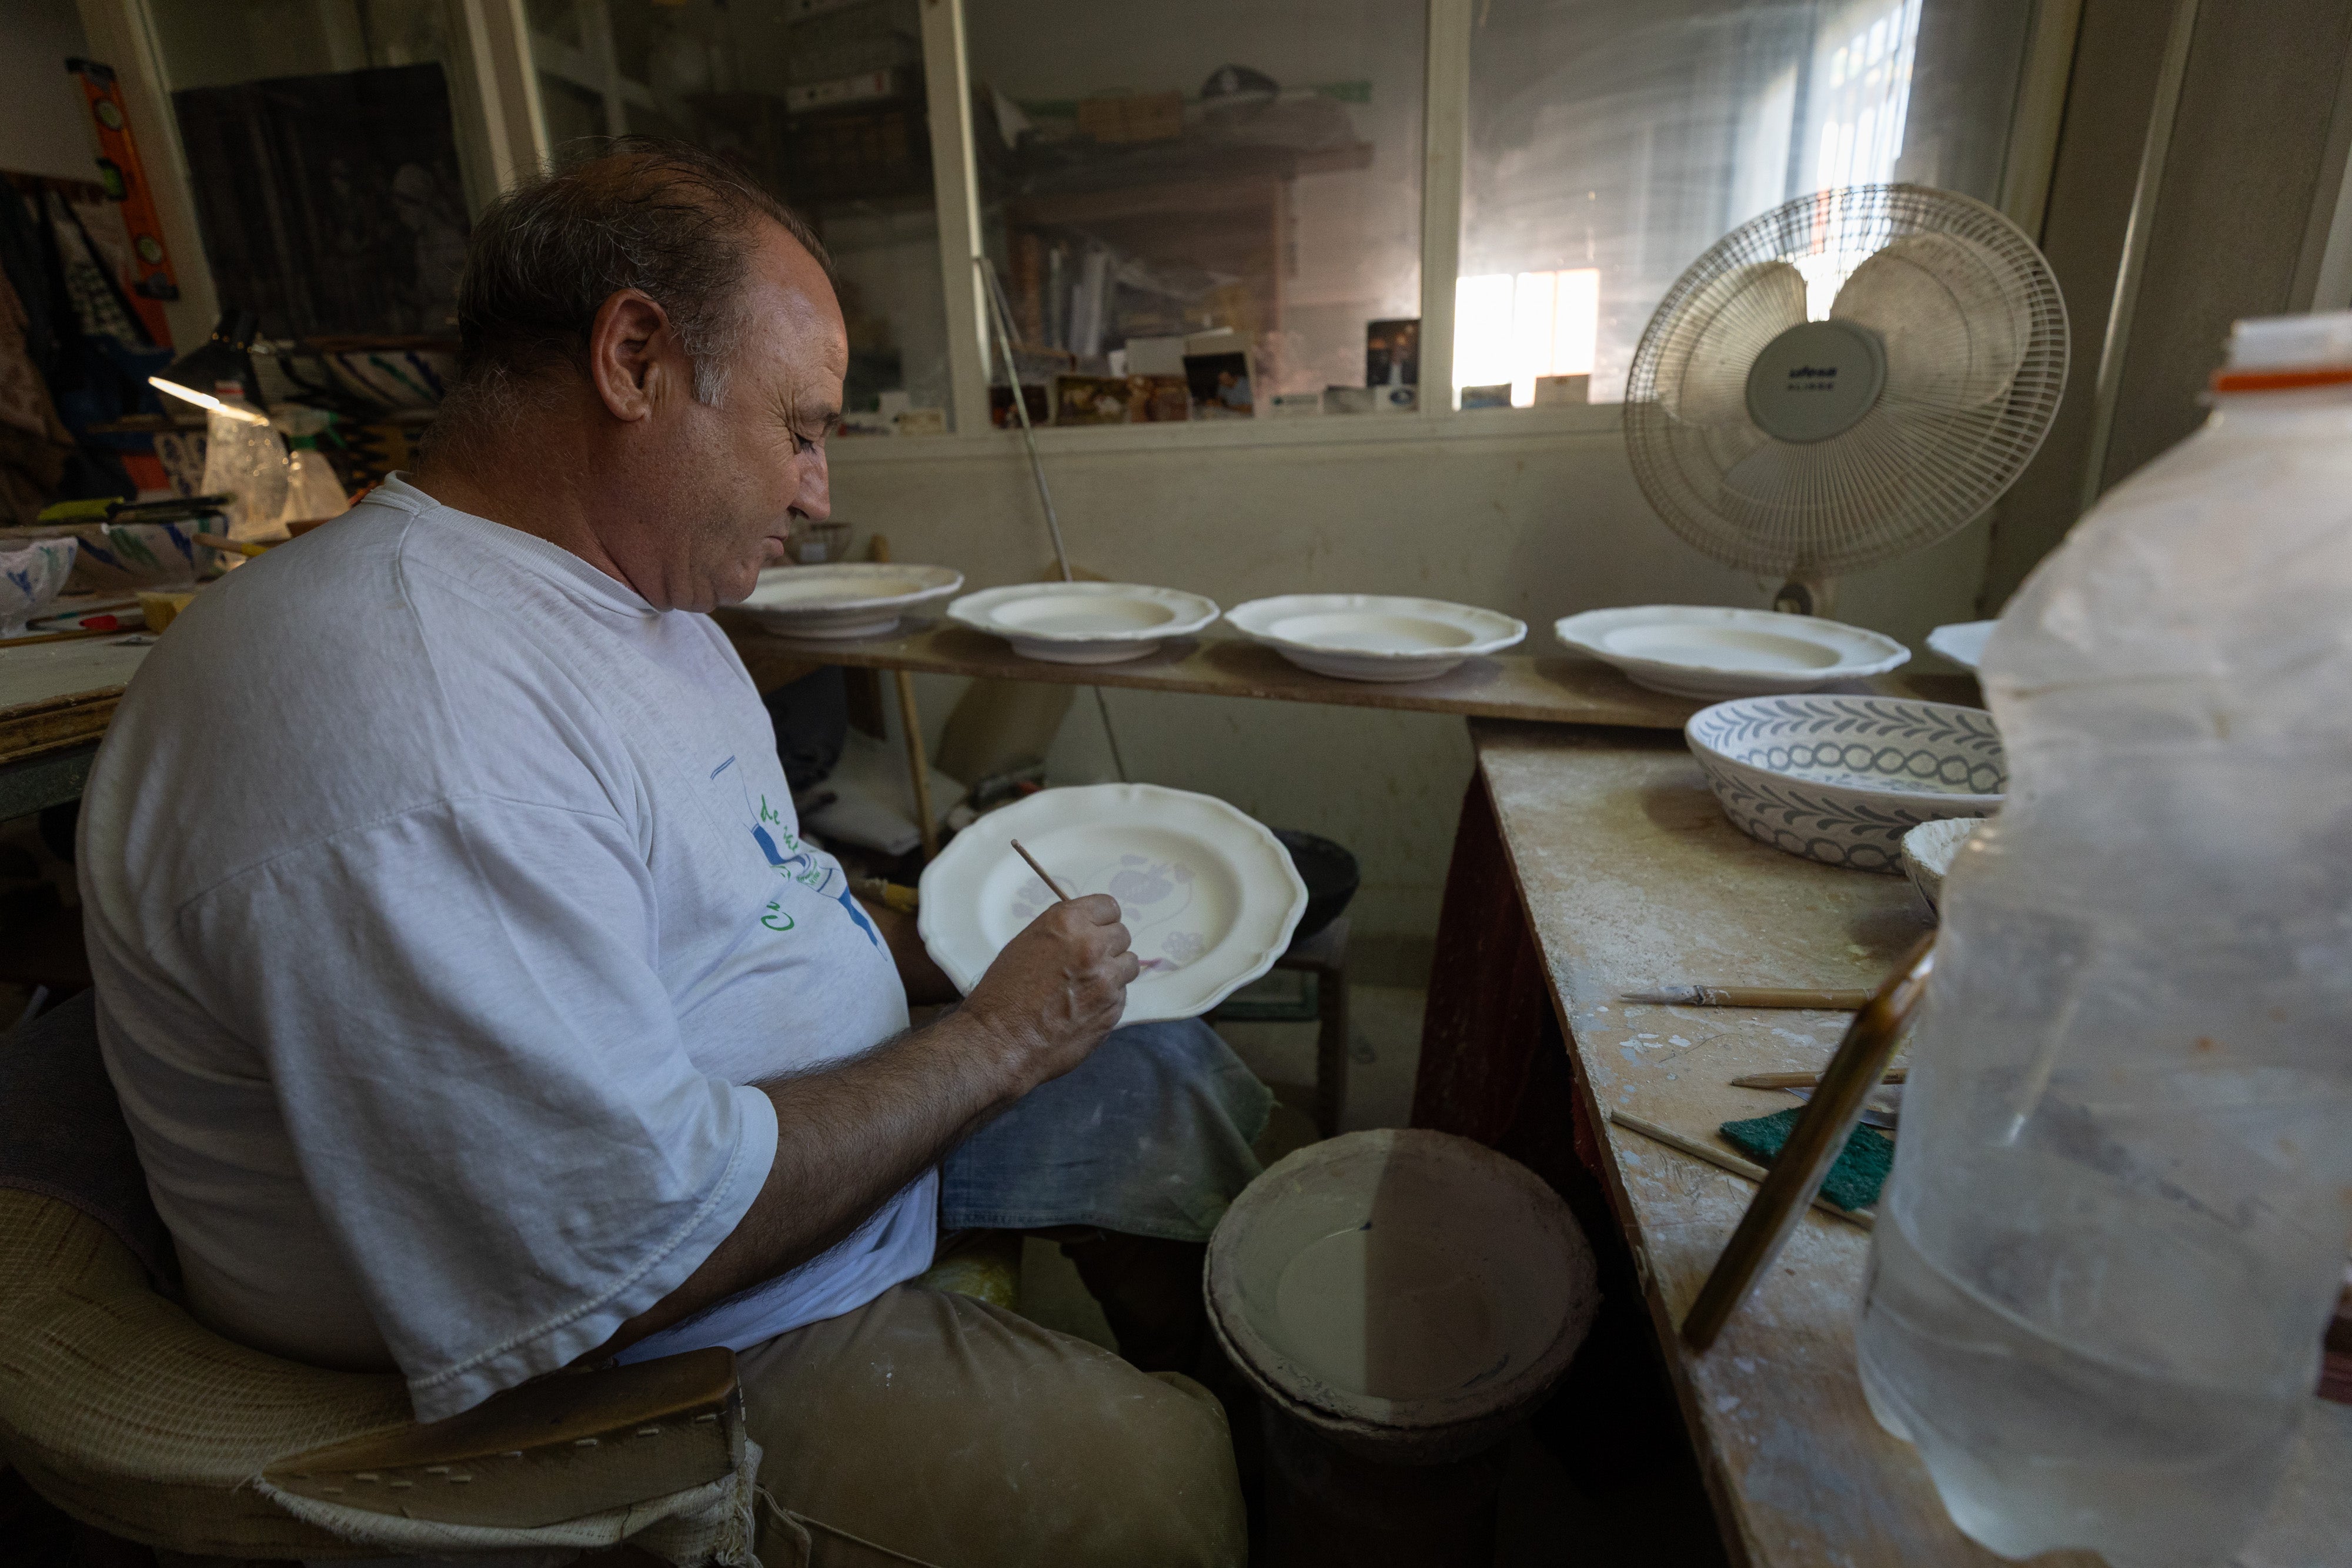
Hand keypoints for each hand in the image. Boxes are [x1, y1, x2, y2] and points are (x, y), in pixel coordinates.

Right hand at [958, 894, 1137, 1092]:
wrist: (1001, 1041)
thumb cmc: (1003, 992)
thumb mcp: (1026, 943)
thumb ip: (1063, 931)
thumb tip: (1086, 929)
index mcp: (1068, 923)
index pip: (1108, 907)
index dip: (1100, 920)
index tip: (1094, 930)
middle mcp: (1093, 947)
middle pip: (1122, 935)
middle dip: (1107, 946)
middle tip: (1086, 962)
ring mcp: (1107, 981)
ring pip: (1128, 965)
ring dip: (1113, 972)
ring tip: (1087, 986)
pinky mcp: (1114, 1010)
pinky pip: (1121, 996)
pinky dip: (1107, 1000)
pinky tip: (1083, 1009)